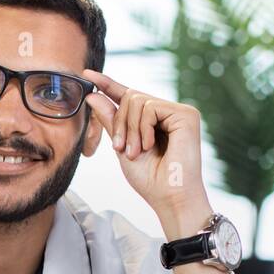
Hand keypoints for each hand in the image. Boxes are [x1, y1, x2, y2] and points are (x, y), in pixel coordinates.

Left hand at [83, 70, 212, 233]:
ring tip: (136, 152)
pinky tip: (150, 146)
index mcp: (156, 120)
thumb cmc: (150, 180)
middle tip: (121, 149)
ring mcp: (180, 112)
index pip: (129, 97)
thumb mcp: (122, 147)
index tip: (87, 75)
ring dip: (130, 129)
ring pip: (138, 100)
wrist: (169, 198)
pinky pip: (150, 107)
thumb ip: (111, 120)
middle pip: (131, 96)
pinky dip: (143, 128)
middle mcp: (169, 112)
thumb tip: (93, 95)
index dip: (108, 85)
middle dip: (120, 123)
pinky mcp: (186, 115)